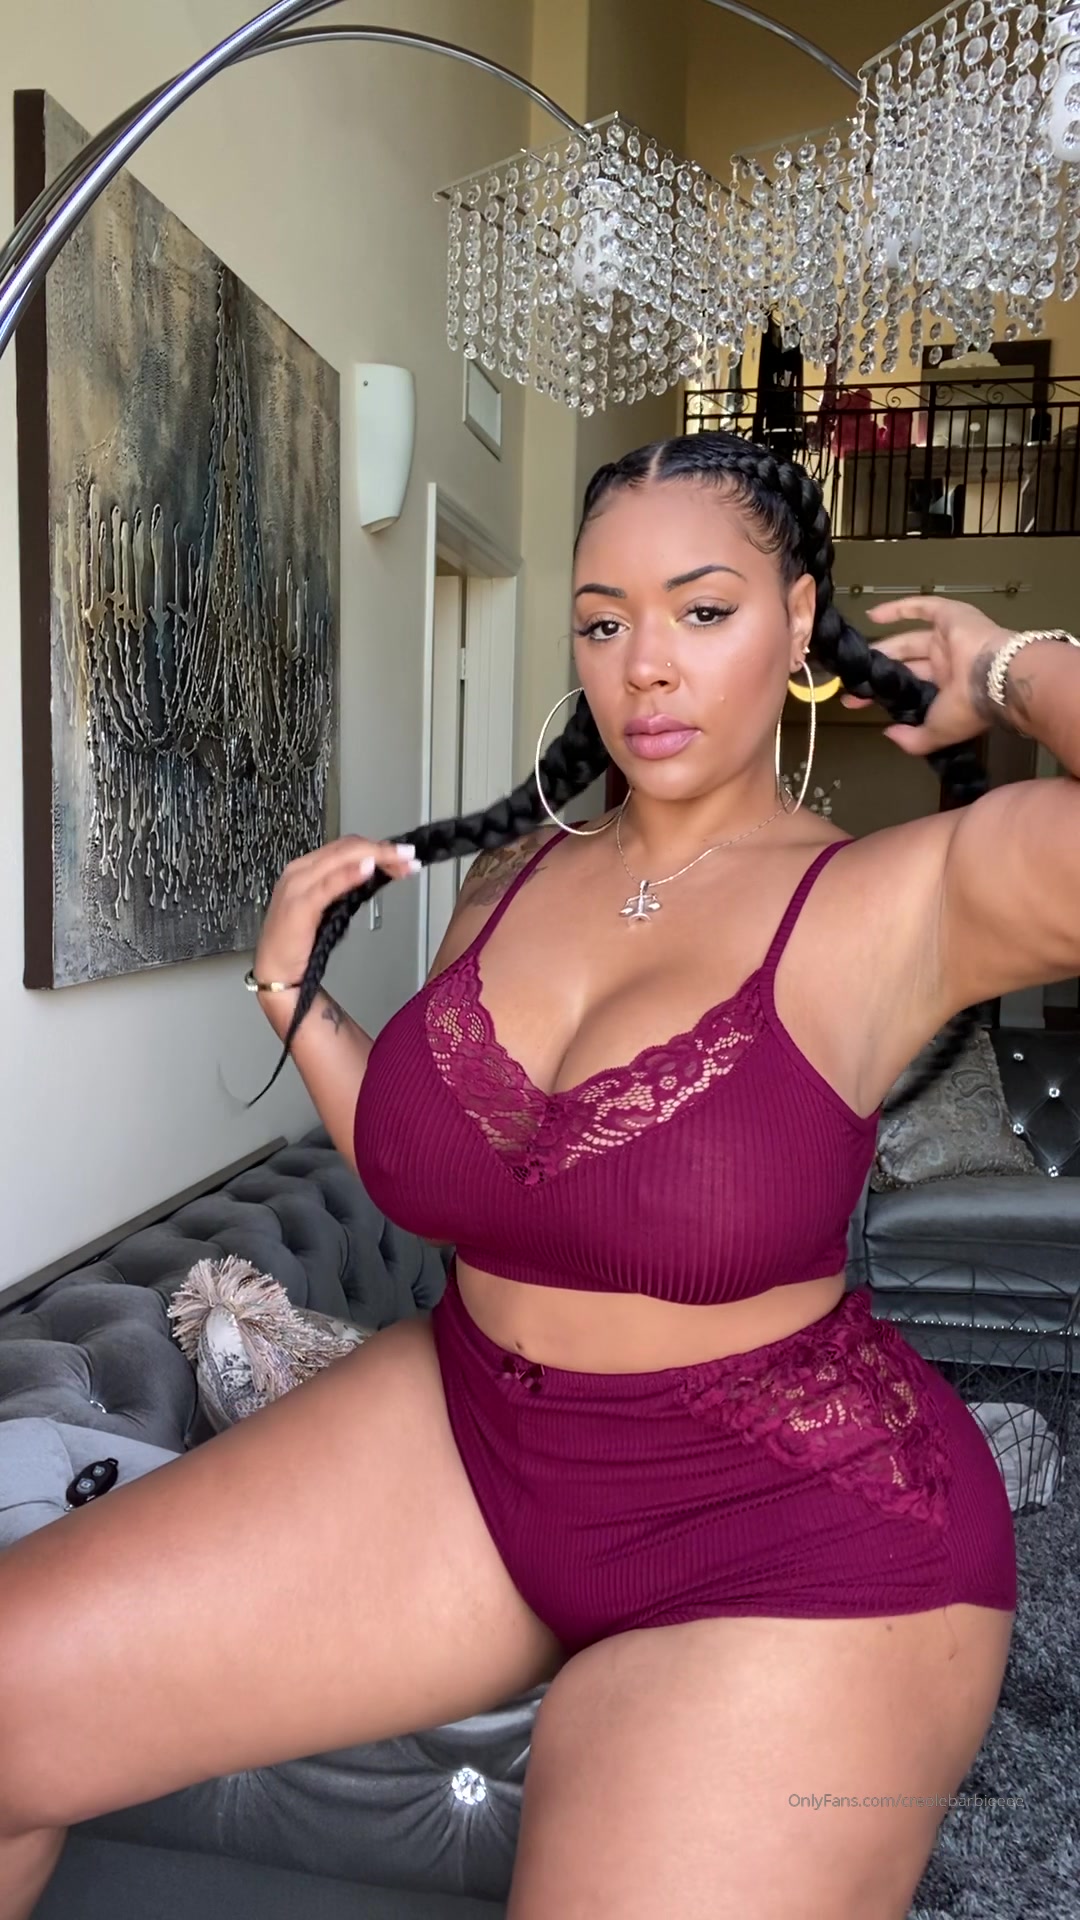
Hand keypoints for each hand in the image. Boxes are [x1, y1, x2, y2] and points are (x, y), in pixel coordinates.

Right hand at [254, 837, 419, 986]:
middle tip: (409, 857)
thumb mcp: (327, 907)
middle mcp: (299, 870)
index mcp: (305, 868)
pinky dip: (350, 874)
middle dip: (383, 850)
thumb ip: (344, 887)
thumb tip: (373, 873)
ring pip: (342, 858)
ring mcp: (297, 886)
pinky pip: (329, 884)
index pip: (346, 847)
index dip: (377, 847)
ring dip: (377, 857)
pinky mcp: (299, 905)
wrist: (276, 971)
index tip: (403, 855)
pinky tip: (369, 870)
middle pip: (347, 848)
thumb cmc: (299, 942)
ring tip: (402, 862)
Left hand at [840, 596, 1009, 755]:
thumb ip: (913, 740)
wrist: (995, 677)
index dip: (885, 695)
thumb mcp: (936, 733)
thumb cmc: (967, 708)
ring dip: (884, 647)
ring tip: (857, 654)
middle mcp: (949, 663)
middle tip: (852, 679)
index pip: (911, 690)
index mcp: (950, 691)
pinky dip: (897, 609)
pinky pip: (922, 607)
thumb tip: (889, 734)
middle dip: (879, 672)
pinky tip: (871, 616)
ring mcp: (948, 639)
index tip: (856, 702)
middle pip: (906, 665)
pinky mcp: (950, 615)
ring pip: (910, 640)